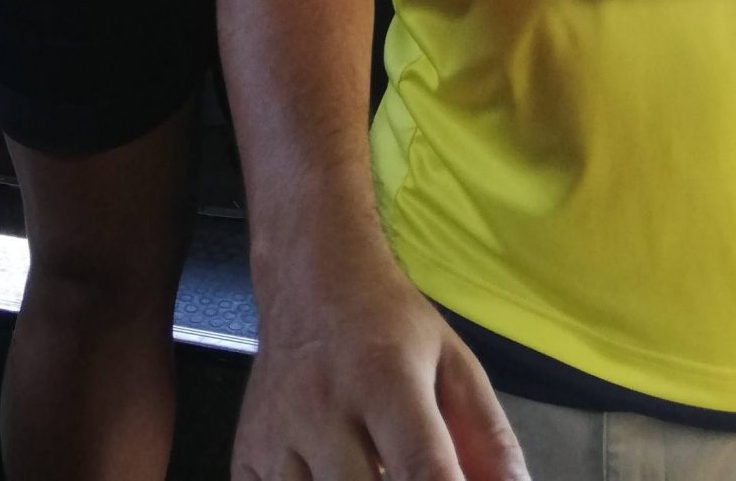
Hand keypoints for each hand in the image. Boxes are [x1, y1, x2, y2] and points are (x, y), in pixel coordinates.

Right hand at [234, 243, 529, 479]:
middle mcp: (325, 407)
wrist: (308, 275)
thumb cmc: (388, 323)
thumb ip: (488, 436)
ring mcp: (279, 434)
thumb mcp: (452, 362)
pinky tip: (329, 473)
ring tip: (368, 466)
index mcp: (386, 380)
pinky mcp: (246, 455)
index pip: (421, 469)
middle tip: (402, 470)